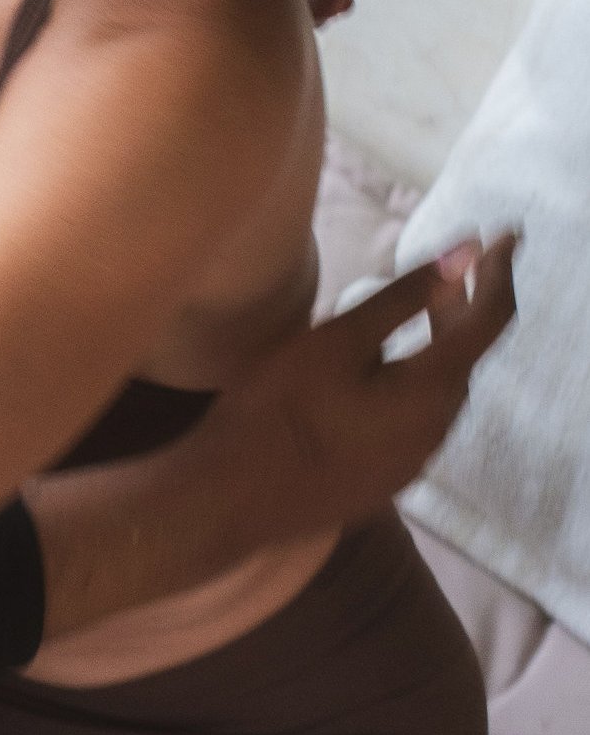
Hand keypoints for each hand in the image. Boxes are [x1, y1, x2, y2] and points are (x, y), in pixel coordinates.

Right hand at [206, 234, 516, 545]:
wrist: (232, 499)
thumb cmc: (277, 409)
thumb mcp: (338, 340)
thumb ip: (405, 296)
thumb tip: (466, 252)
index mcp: (432, 391)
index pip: (490, 321)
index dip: (500, 272)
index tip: (503, 234)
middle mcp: (437, 431)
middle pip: (465, 358)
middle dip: (463, 309)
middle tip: (447, 272)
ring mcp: (412, 462)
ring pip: (439, 393)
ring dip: (438, 349)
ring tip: (417, 316)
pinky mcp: (385, 479)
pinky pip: (416, 421)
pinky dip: (414, 384)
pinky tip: (379, 377)